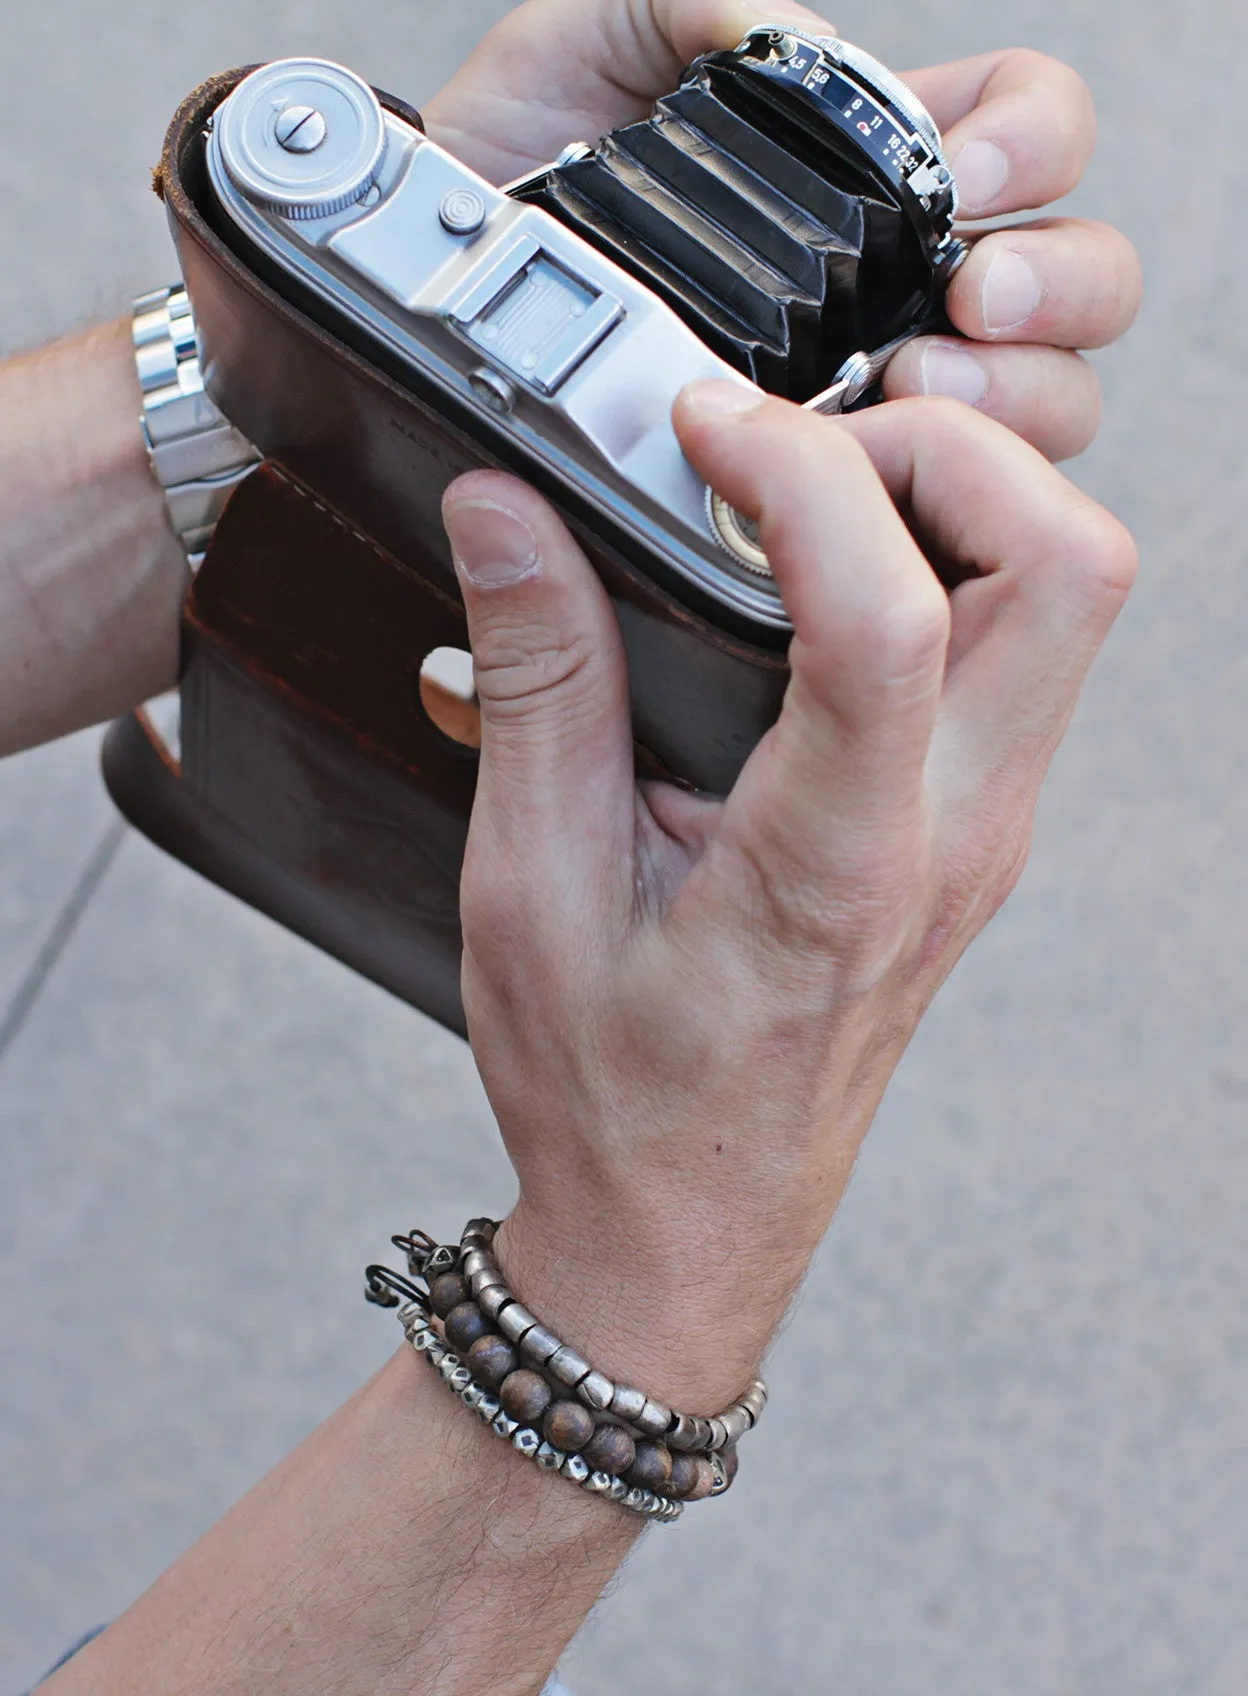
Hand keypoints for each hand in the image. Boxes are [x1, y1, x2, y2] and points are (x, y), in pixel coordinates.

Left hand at [425, 2, 1140, 464]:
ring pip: (1039, 403)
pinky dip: (929, 497)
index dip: (1033, 147)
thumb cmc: (513, 184)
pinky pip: (933, 510)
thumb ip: (698, 9)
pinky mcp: (829, 500)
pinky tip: (862, 482)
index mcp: (869, 177)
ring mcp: (876, 398)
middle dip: (1057, 286)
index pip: (1028, 141)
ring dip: (1014, 396)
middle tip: (967, 300)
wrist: (433, 303)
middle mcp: (897, 288)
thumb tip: (794, 44)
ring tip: (912, 390)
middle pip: (1075, 283)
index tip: (964, 183)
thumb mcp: (594, 46)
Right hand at [440, 391, 1136, 1413]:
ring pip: (1068, 601)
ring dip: (960, 502)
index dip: (802, 480)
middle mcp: (952, 837)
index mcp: (838, 864)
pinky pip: (1021, 652)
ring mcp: (981, 832)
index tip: (700, 433)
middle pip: (1068, 572)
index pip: (889, 620)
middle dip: (949, 454)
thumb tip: (511, 511)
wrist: (688, 1225)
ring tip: (803, 496)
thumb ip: (539, 682)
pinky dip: (946, 566)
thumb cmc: (616, 1099)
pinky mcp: (969, 829)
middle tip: (799, 446)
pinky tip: (817, 579)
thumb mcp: (536, 889)